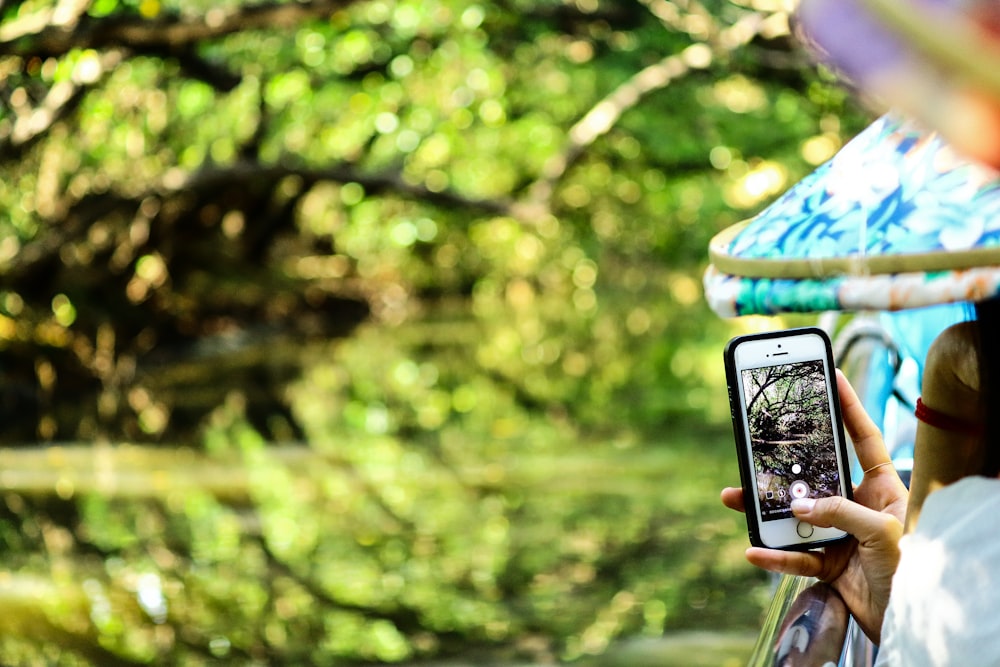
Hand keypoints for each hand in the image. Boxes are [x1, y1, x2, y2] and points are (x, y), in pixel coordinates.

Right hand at [721, 369, 907, 642]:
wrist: (911, 622)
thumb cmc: (915, 571)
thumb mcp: (882, 534)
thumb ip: (839, 513)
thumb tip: (796, 505)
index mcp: (883, 487)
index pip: (863, 438)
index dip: (848, 407)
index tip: (830, 376)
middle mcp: (858, 505)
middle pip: (814, 476)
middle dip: (782, 464)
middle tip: (754, 446)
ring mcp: (840, 534)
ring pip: (793, 515)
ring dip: (762, 509)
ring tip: (734, 499)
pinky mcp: (828, 564)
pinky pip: (793, 555)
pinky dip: (773, 555)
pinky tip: (754, 550)